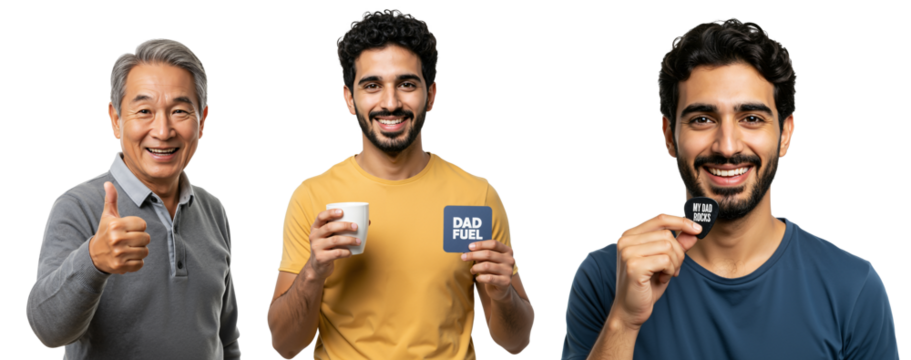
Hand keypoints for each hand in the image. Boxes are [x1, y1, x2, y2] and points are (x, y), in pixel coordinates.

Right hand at [89, 182, 150, 274]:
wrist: (94, 256)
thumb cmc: (105, 232)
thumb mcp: (108, 216)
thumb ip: (111, 200)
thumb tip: (108, 183)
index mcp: (116, 225)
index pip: (142, 224)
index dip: (137, 227)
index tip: (128, 229)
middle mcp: (117, 239)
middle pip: (146, 238)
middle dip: (140, 239)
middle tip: (129, 240)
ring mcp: (119, 254)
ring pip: (145, 251)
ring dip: (139, 251)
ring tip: (128, 249)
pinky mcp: (121, 266)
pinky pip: (140, 264)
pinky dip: (136, 262)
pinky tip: (127, 258)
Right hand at [304, 209, 369, 280]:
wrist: (318, 266)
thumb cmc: (328, 247)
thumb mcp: (330, 236)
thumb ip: (343, 228)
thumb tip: (367, 221)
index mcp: (316, 228)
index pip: (321, 216)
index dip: (331, 213)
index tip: (342, 212)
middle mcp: (314, 236)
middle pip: (329, 227)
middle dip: (344, 225)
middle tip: (356, 227)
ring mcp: (316, 247)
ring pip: (335, 240)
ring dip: (349, 240)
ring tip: (358, 241)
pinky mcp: (321, 258)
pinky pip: (337, 253)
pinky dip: (346, 252)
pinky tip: (350, 253)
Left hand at [461, 240, 516, 301]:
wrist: (500, 289)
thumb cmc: (493, 271)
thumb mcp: (490, 260)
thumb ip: (483, 253)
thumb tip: (469, 249)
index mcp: (508, 251)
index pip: (494, 244)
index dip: (481, 244)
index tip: (469, 247)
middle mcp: (511, 260)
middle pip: (489, 254)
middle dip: (473, 255)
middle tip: (463, 257)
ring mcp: (509, 271)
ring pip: (487, 266)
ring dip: (475, 268)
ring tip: (472, 270)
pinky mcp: (506, 282)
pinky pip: (489, 278)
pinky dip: (480, 278)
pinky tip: (478, 278)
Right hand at [612, 213, 701, 329]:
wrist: (630, 309)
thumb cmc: (645, 285)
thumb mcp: (665, 262)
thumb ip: (677, 245)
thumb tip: (693, 232)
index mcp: (629, 235)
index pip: (660, 218)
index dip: (681, 221)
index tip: (697, 229)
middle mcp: (625, 240)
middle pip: (667, 234)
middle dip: (678, 253)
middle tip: (673, 269)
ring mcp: (627, 252)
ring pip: (668, 246)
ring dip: (674, 263)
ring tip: (666, 274)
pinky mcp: (634, 265)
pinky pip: (665, 259)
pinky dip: (670, 270)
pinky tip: (662, 278)